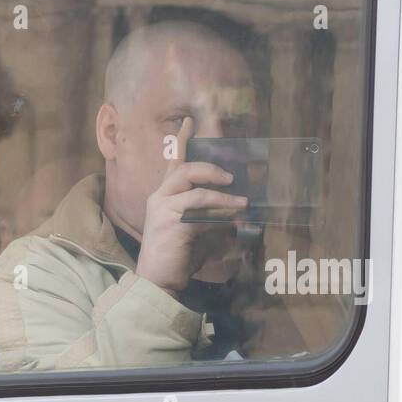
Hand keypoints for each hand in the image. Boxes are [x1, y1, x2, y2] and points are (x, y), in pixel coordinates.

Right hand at [134, 117, 247, 294]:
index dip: (181, 141)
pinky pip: (199, 207)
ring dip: (221, 192)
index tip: (189, 121)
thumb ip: (216, 220)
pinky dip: (219, 210)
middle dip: (210, 168)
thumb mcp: (202, 233)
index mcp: (164, 197)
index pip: (172, 163)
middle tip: (232, 177)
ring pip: (193, 184)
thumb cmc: (180, 258)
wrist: (160, 281)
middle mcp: (159, 198)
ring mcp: (162, 208)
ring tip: (242, 202)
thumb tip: (242, 215)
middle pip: (184, 168)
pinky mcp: (170, 221)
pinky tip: (234, 218)